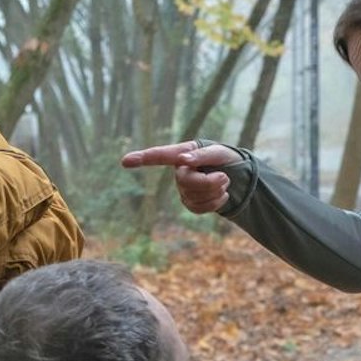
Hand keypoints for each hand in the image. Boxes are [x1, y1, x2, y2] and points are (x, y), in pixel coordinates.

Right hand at [120, 140, 239, 214]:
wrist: (235, 175)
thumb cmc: (224, 158)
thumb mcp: (218, 152)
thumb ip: (201, 155)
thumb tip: (183, 160)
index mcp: (182, 153)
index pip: (159, 156)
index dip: (142, 158)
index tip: (125, 161)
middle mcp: (178, 171)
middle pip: (186, 182)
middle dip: (209, 182)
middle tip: (224, 177)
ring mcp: (183, 189)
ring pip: (194, 196)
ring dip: (215, 191)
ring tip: (224, 181)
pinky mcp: (190, 203)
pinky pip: (199, 208)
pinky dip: (215, 204)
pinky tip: (222, 195)